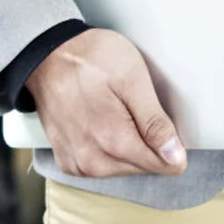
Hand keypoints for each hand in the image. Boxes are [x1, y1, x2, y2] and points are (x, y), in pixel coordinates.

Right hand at [26, 29, 185, 177]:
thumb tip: (176, 158)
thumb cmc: (91, 59)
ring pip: (122, 167)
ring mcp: (77, 164)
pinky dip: (108, 149)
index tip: (161, 116)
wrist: (47, 55)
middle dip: (148, 142)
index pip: (162, 164)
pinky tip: (103, 122)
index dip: (171, 142)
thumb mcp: (132, 78)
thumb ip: (154, 122)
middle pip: (142, 166)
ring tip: (116, 110)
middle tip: (135, 104)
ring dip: (128, 145)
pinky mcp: (67, 162)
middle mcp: (94, 163)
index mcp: (114, 142)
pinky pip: (101, 166)